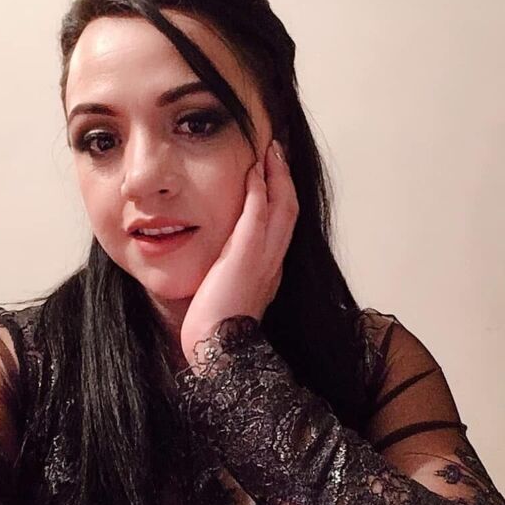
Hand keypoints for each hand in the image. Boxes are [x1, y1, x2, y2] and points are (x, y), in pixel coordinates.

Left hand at [180, 139, 298, 359]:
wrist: (217, 353)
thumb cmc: (215, 329)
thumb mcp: (230, 295)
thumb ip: (233, 274)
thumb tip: (223, 262)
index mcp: (270, 270)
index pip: (282, 224)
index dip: (280, 196)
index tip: (273, 173)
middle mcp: (274, 261)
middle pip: (289, 210)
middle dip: (285, 178)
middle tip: (277, 152)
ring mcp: (265, 259)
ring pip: (281, 208)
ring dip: (276, 176)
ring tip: (270, 151)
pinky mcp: (247, 258)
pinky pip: (257, 217)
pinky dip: (258, 192)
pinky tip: (253, 171)